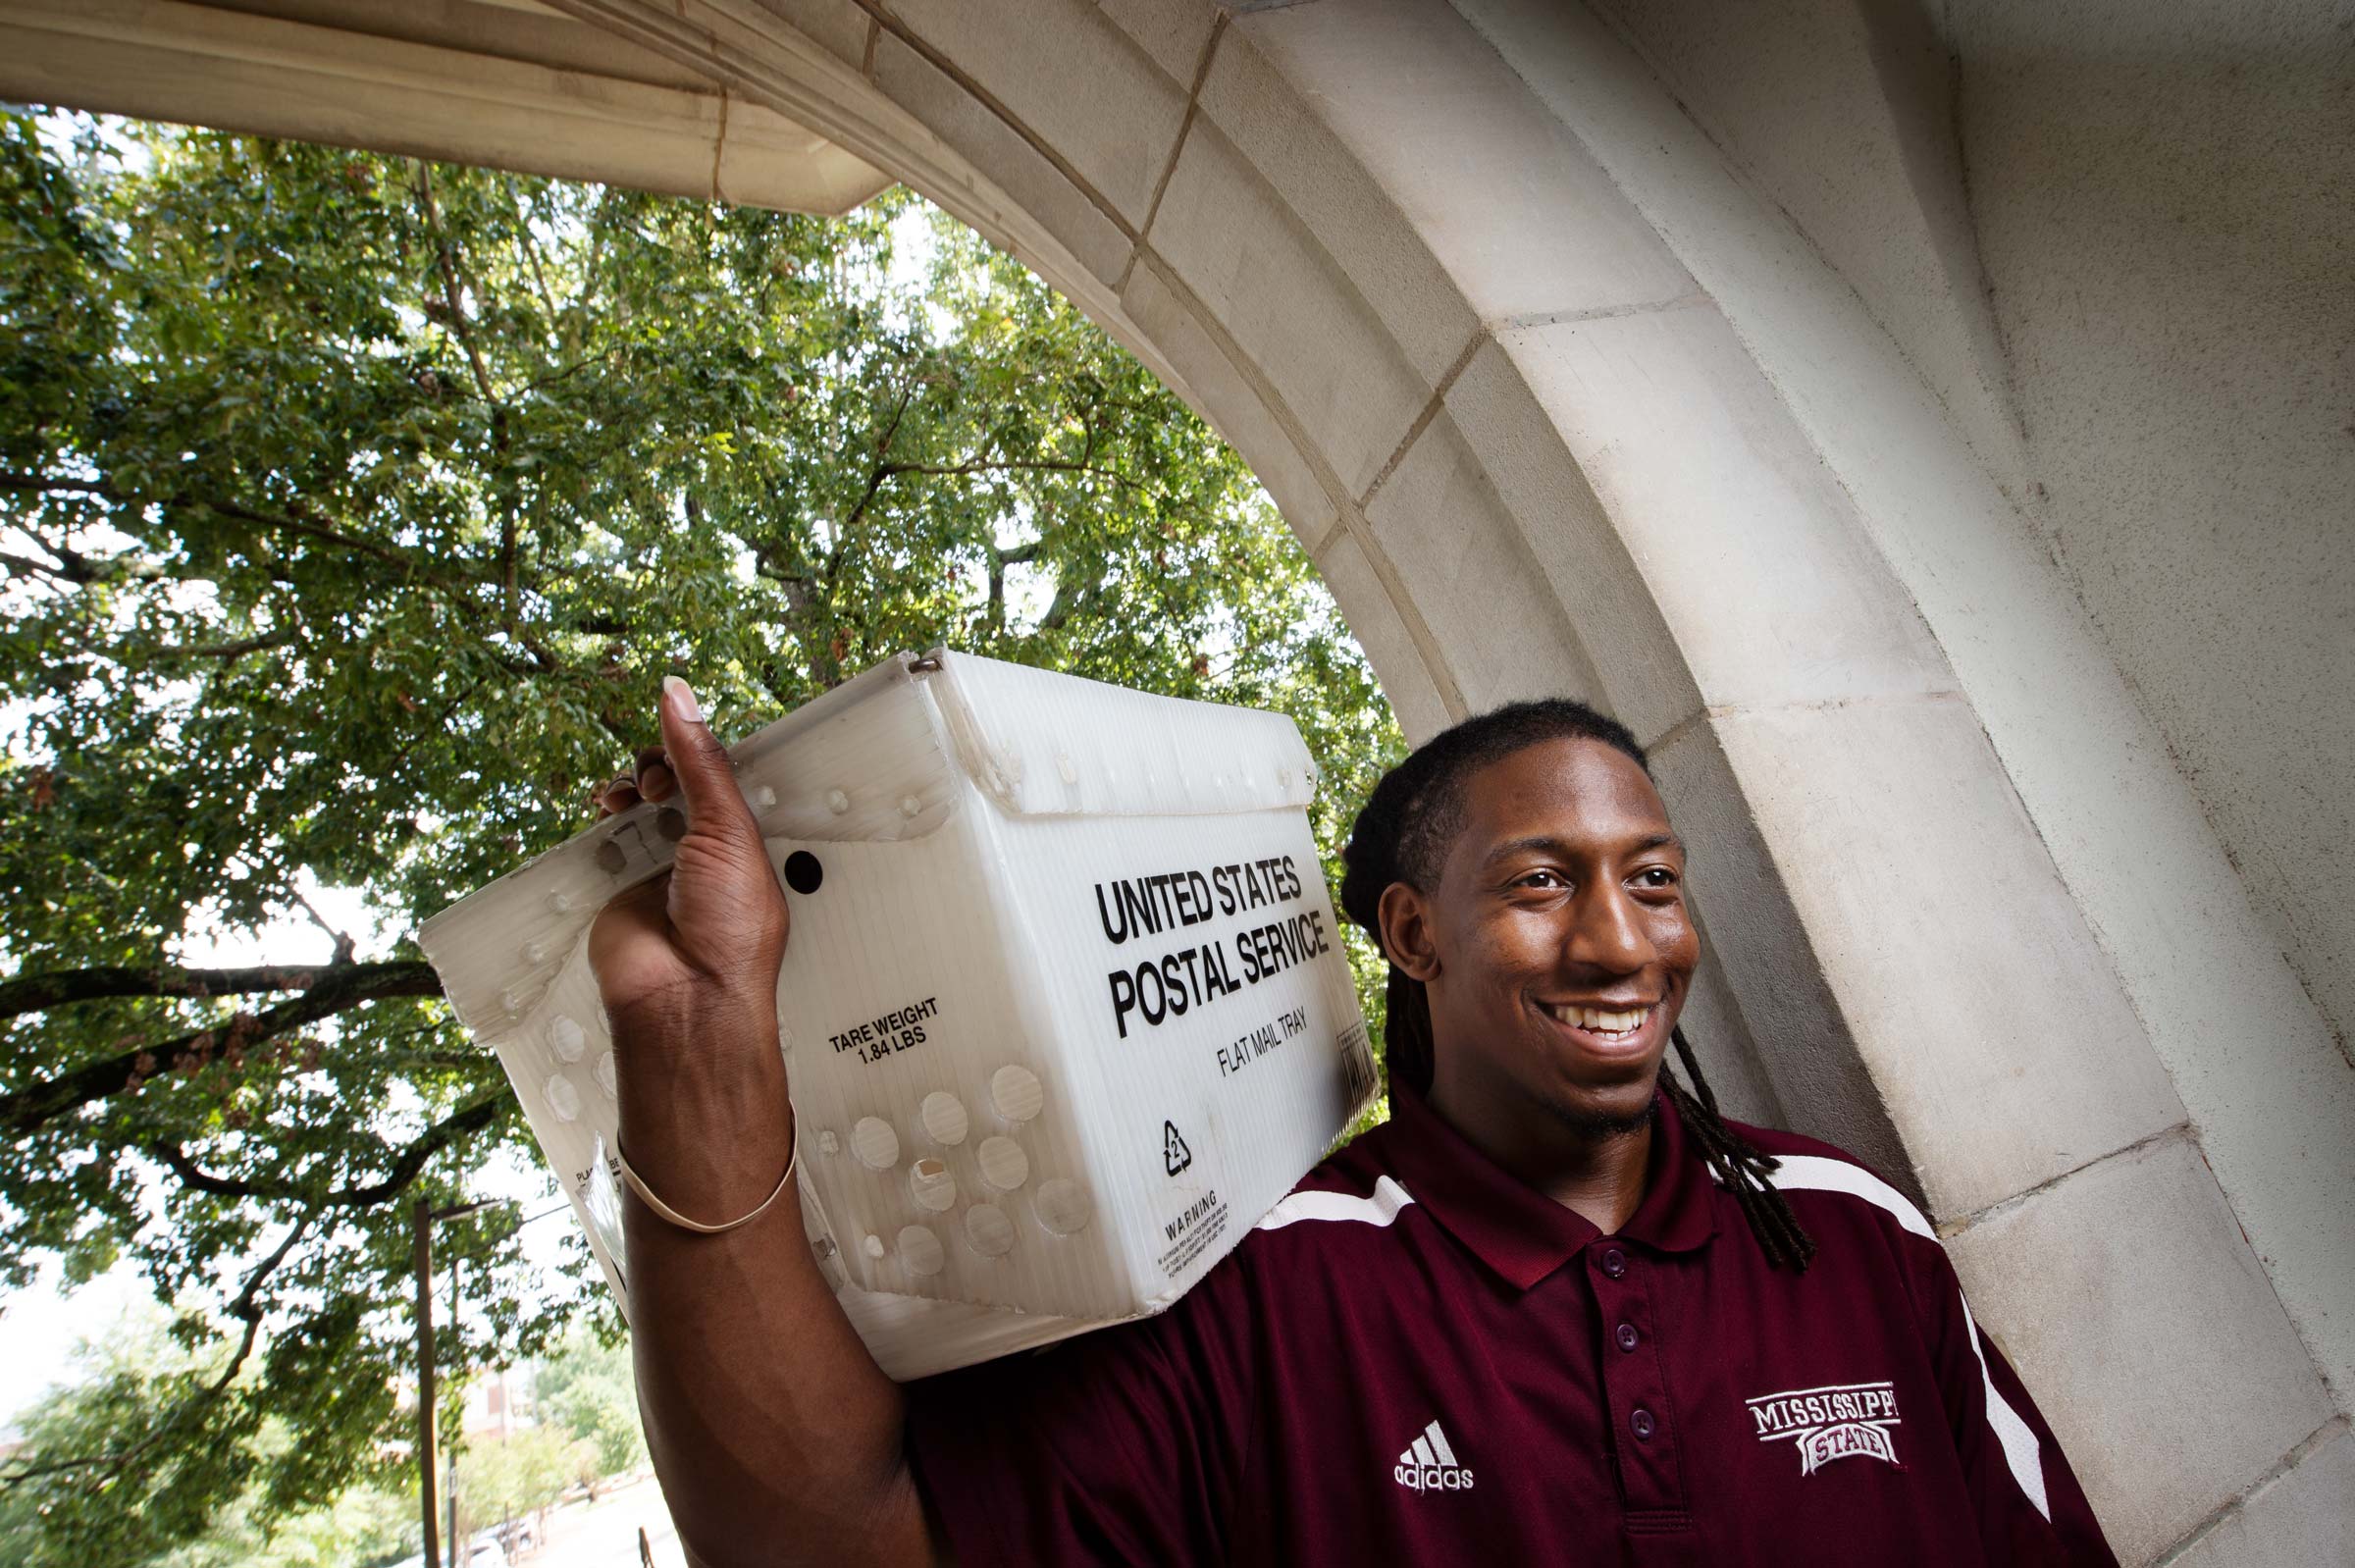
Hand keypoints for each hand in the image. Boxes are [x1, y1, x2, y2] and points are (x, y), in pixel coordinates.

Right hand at [586, 677, 786, 1050]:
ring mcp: (660, 866)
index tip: (684, 728)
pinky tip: (607, 808)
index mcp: (745, 840)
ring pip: (639, 804)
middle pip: (677, 784)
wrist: (686, 997)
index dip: (700, 751)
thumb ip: (700, 763)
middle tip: (662, 775)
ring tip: (631, 793)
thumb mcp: (728, 830)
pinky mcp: (620, 882)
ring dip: (632, 786)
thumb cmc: (730, 931)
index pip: (720, 777)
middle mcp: (704, 851)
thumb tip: (680, 699)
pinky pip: (605, 836)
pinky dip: (603, 817)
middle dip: (664, 765)